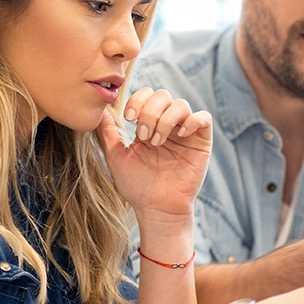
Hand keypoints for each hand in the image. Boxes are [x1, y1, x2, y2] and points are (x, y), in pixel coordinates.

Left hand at [97, 88, 211, 223]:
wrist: (156, 208)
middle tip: (143, 135)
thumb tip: (100, 111)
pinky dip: (192, 120)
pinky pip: (204, 118)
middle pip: (163, 95)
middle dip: (149, 112)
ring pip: (181, 104)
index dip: (137, 100)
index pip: (146, 95)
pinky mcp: (201, 142)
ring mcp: (185, 133)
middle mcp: (167, 125)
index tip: (129, 118)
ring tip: (157, 141)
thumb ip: (109, 133)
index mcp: (149, 124)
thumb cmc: (136, 186)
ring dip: (166, 119)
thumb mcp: (117, 156)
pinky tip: (180, 135)